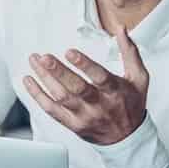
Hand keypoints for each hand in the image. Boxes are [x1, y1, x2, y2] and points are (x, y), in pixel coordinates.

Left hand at [23, 29, 148, 145]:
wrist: (127, 138)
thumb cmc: (131, 103)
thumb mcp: (139, 78)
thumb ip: (130, 52)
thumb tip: (121, 29)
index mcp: (116, 92)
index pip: (100, 77)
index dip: (84, 65)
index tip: (69, 52)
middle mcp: (99, 105)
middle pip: (76, 89)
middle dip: (58, 72)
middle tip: (44, 58)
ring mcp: (84, 117)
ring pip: (60, 98)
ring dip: (45, 79)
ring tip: (34, 61)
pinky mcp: (72, 125)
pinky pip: (51, 110)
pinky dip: (37, 95)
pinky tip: (29, 81)